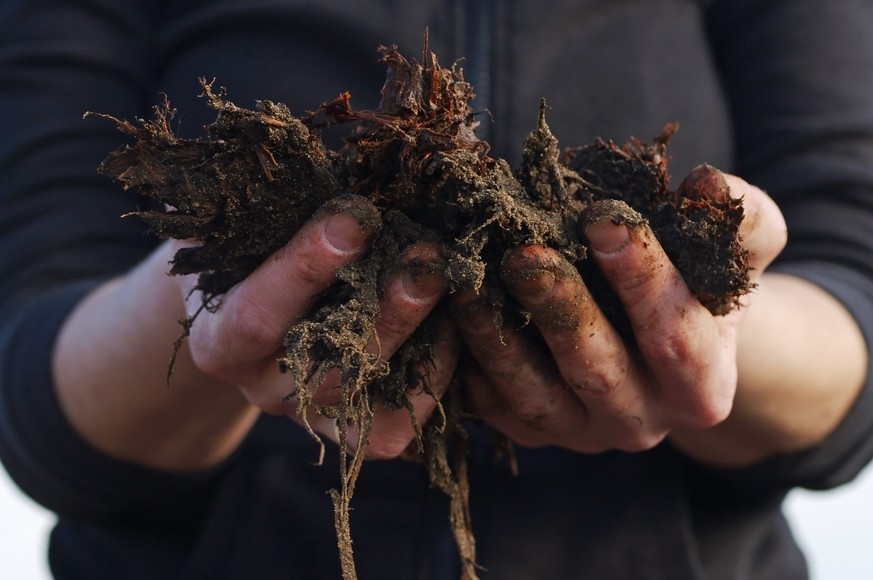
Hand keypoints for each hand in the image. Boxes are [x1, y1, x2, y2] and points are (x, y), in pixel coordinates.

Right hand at [178, 196, 456, 458]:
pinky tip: (454, 328)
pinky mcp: (349, 428)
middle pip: (327, 367)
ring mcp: (310, 413)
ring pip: (369, 403)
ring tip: (456, 291)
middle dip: (386, 311)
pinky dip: (432, 383)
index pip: (258, 312)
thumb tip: (289, 153)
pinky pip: (395, 429)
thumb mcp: (231, 227)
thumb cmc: (244, 256)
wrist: (243, 313)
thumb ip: (251, 203)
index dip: (305, 267)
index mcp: (220, 337)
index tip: (355, 217)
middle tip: (429, 256)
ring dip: (422, 346)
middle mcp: (264, 387)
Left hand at [452, 168, 786, 454]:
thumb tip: (707, 184)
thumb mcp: (733, 255)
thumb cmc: (696, 287)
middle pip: (598, 369)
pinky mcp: (531, 432)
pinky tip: (444, 319)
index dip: (642, 277)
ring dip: (498, 340)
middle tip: (524, 254)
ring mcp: (580, 434)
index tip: (603, 216)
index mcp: (701, 386)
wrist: (662, 343)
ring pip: (534, 396)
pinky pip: (493, 406)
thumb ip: (737, 221)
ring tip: (467, 285)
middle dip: (561, 309)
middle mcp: (641, 423)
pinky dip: (468, 366)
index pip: (676, 335)